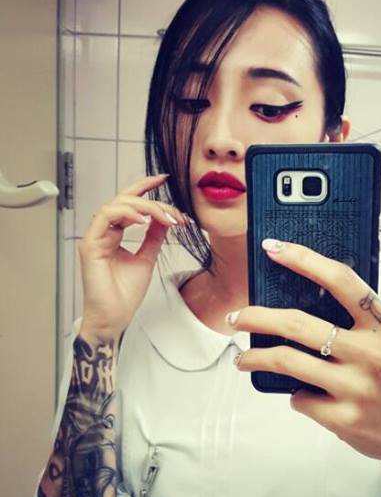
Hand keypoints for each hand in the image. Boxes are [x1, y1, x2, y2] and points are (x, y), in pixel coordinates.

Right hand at [78, 174, 186, 339]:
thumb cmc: (125, 294)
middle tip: (174, 211)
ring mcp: (95, 237)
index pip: (128, 203)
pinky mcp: (90, 245)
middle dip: (151, 199)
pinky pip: (106, 217)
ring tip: (164, 217)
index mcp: (114, 233)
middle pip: (124, 200)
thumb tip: (166, 218)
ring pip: (117, 205)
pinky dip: (126, 214)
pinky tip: (145, 220)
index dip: (144, 188)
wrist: (114, 318)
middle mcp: (103, 232)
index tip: (164, 179)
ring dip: (144, 207)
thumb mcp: (147, 258)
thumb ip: (154, 236)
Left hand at [227, 239, 380, 475]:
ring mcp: (356, 388)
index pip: (340, 281)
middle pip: (298, 324)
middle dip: (257, 317)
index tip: (274, 249)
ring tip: (243, 359)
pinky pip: (300, 399)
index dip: (303, 260)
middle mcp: (372, 354)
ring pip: (288, 362)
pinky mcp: (344, 419)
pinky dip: (296, 395)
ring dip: (256, 359)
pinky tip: (303, 396)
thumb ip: (361, 321)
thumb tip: (306, 297)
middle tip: (236, 317)